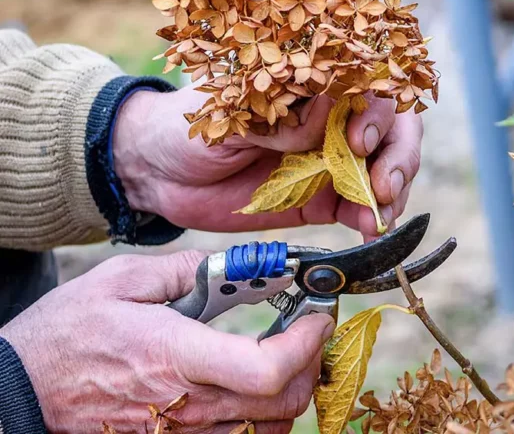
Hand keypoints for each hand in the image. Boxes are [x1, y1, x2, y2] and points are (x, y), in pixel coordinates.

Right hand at [0, 251, 334, 433]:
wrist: (24, 390)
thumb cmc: (67, 335)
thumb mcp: (119, 281)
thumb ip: (184, 269)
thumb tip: (231, 265)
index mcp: (177, 354)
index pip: (267, 368)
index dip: (306, 344)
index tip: (315, 317)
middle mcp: (189, 401)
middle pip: (283, 401)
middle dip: (311, 363)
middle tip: (310, 330)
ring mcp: (184, 431)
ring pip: (269, 425)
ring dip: (292, 389)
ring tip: (289, 354)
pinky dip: (265, 415)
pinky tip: (256, 385)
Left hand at [113, 87, 422, 241]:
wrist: (158, 173)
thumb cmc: (191, 126)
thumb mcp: (231, 112)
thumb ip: (279, 118)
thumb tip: (326, 115)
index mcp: (310, 87)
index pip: (367, 88)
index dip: (378, 113)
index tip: (359, 142)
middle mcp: (328, 121)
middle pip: (390, 129)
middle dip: (397, 156)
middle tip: (383, 186)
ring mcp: (328, 162)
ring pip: (382, 170)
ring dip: (393, 192)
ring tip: (381, 215)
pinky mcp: (319, 200)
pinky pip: (358, 208)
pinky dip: (372, 219)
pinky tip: (370, 230)